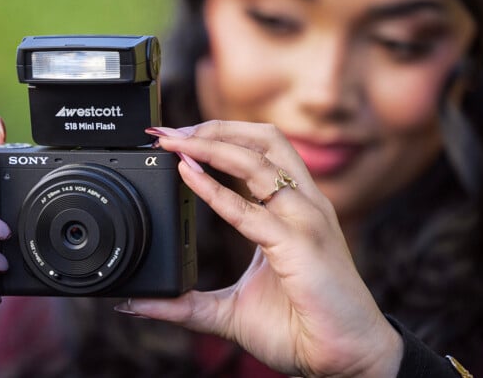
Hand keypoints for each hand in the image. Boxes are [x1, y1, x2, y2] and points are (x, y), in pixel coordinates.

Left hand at [127, 121, 402, 376]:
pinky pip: (252, 211)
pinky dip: (216, 191)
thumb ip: (186, 303)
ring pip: (260, 160)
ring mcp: (306, 222)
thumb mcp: (230, 309)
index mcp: (293, 210)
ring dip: (212, 146)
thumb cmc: (301, 326)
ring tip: (174, 143)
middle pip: (264, 139)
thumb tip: (137, 304)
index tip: (172, 138)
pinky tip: (188, 176)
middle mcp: (303, 206)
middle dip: (214, 128)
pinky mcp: (302, 246)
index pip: (258, 153)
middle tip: (169, 132)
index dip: (216, 138)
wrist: (345, 359)